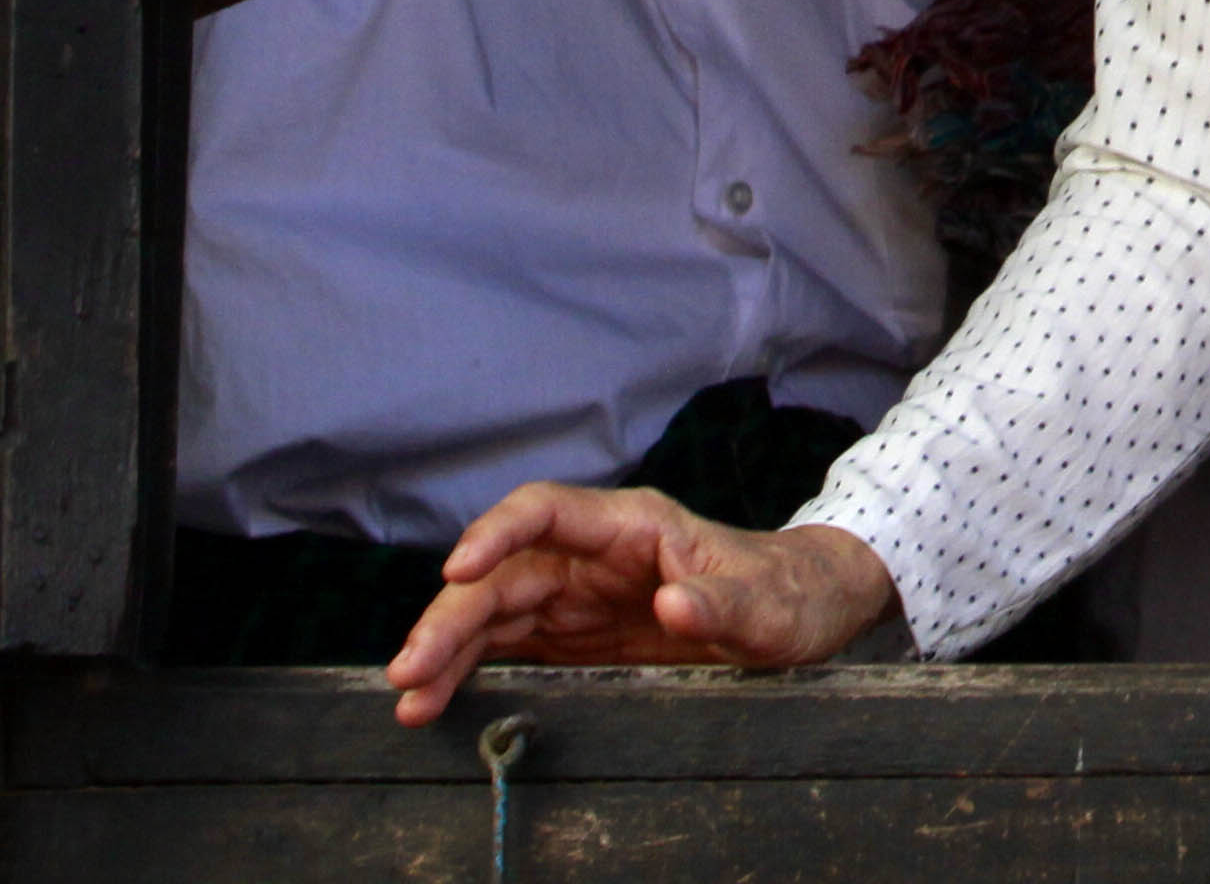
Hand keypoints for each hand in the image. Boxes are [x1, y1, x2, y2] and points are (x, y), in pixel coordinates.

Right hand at [383, 485, 897, 723]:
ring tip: (408, 698)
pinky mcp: (575, 631)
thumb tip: (675, 606)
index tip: (458, 569)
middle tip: (409, 670)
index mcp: (631, 525)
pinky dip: (470, 669)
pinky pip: (509, 644)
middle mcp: (592, 553)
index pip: (546, 510)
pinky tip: (436, 698)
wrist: (800, 612)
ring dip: (448, 650)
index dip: (496, 533)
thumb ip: (720, 603)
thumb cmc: (784, 594)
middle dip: (451, 617)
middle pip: (504, 573)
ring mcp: (578, 592)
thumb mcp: (764, 605)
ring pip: (495, 611)